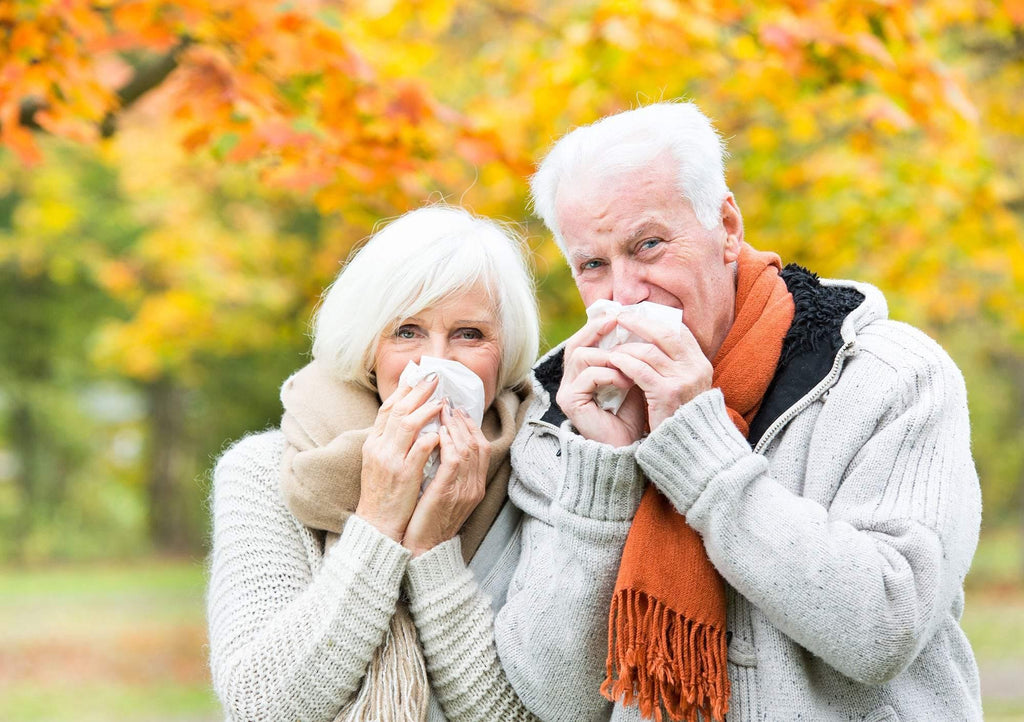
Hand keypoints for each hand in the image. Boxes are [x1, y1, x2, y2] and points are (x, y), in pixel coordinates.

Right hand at [356, 376, 443, 541]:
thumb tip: (406, 419)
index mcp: (372, 443)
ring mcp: (390, 460)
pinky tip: (442, 430)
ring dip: (426, 409)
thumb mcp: (378, 463)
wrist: (376, 525)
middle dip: (417, 391)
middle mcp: (379, 447)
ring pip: (407, 425)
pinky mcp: (404, 475)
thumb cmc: (381, 494)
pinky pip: (419, 450)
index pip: (387, 408)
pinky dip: (431, 437)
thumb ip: (390, 441)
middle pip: (398, 410)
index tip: (418, 376)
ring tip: (442, 400)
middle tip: (434, 378)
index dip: (403, 390)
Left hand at [403, 402, 490, 556]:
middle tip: (450, 404)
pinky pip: (454, 460)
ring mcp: (464, 490)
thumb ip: (449, 472)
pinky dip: (448, 442)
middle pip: (478, 444)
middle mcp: (474, 486)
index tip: (458, 411)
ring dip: (455, 427)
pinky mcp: (448, 492)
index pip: (482, 448)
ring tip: (443, 411)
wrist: (423, 549)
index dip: (471, 427)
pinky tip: (439, 431)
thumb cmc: (428, 520)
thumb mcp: (444, 493)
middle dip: (464, 421)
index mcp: (476, 486)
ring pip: (468, 448)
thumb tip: (442, 445)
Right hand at [555, 315, 647, 446]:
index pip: (582, 342)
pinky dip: (609, 374)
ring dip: (609, 356)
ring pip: (581, 356)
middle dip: (596, 330)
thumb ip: (627, 357)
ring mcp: (567, 392)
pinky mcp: (570, 402)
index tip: (618, 314)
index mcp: (581, 374)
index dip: (597, 326)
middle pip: (575, 344)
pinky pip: (588, 376)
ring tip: (630, 365)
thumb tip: (637, 326)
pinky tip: (626, 381)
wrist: (628, 448)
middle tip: (618, 321)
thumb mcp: (631, 379)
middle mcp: (569, 382)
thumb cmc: (631, 416)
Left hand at [605, 310, 711, 431]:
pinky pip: (641, 371)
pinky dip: (625, 363)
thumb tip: (648, 340)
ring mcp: (684, 380)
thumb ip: (672, 365)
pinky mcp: (668, 394)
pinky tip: (613, 361)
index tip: (637, 314)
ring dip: (627, 347)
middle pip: (665, 333)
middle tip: (620, 317)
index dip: (656, 321)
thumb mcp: (684, 386)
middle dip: (640, 323)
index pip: (679, 331)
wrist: (687, 448)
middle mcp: (696, 368)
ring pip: (649, 351)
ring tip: (611, 347)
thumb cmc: (679, 417)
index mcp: (701, 363)